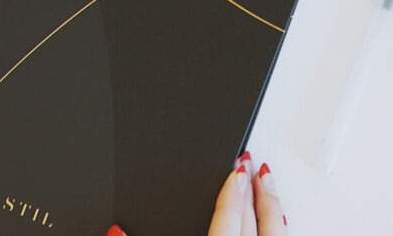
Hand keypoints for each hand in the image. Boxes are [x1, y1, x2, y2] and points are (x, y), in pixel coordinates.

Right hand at [106, 152, 286, 235]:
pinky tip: (278, 221)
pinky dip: (278, 231)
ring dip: (273, 207)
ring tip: (268, 183)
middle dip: (254, 191)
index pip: (228, 221)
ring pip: (275, 235)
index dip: (232, 191)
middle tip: (252, 163)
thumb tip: (114, 230)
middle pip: (255, 223)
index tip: (236, 167)